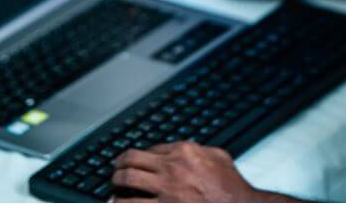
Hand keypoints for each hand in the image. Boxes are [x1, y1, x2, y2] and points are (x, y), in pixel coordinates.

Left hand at [111, 142, 265, 201]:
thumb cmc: (232, 188)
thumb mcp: (219, 157)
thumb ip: (200, 150)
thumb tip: (185, 147)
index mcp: (184, 151)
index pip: (152, 148)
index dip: (142, 155)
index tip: (136, 160)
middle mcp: (172, 167)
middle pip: (133, 159)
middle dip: (120, 163)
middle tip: (115, 168)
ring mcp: (167, 189)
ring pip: (128, 180)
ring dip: (116, 181)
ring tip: (113, 185)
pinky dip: (120, 203)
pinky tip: (114, 203)